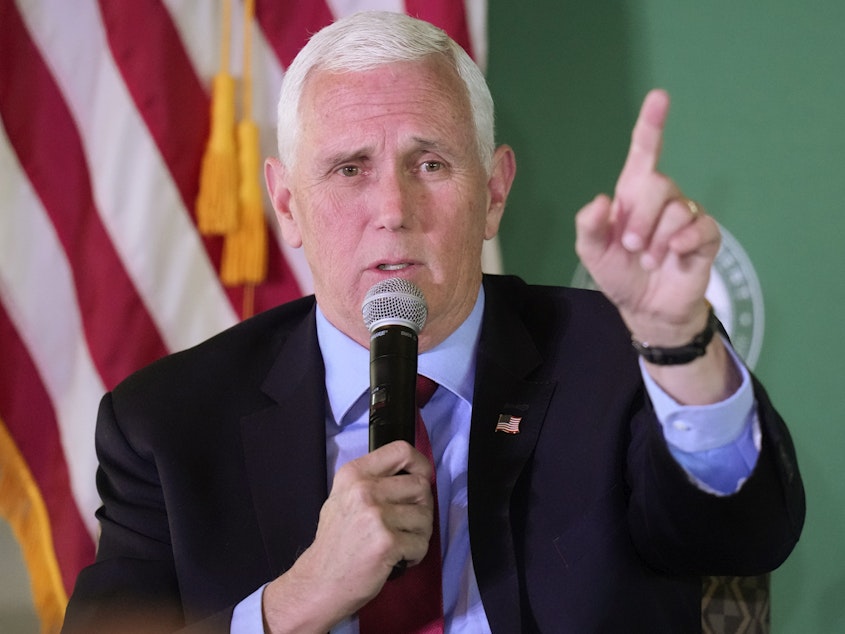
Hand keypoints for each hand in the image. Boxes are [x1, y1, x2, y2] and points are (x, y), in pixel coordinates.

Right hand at [261, 441, 434, 632]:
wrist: (320, 582)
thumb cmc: (337, 542)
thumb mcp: (343, 497)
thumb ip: (373, 480)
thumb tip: (414, 473)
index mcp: (353, 473)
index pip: (400, 450)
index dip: (420, 464)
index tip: (423, 478)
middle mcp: (364, 489)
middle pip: (421, 486)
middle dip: (422, 507)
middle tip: (408, 524)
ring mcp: (376, 515)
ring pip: (425, 516)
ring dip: (420, 534)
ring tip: (400, 544)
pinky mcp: (387, 541)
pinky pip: (421, 542)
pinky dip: (415, 554)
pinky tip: (398, 559)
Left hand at [575, 89, 720, 345]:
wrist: (645, 309)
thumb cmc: (619, 274)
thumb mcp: (593, 253)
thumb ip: (589, 226)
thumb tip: (601, 200)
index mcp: (633, 194)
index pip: (644, 152)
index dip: (651, 125)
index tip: (659, 97)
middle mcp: (661, 199)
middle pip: (658, 183)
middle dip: (640, 220)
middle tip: (632, 248)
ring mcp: (685, 216)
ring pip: (676, 210)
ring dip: (657, 242)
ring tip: (650, 261)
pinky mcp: (706, 237)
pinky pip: (701, 228)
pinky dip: (683, 243)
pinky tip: (673, 256)